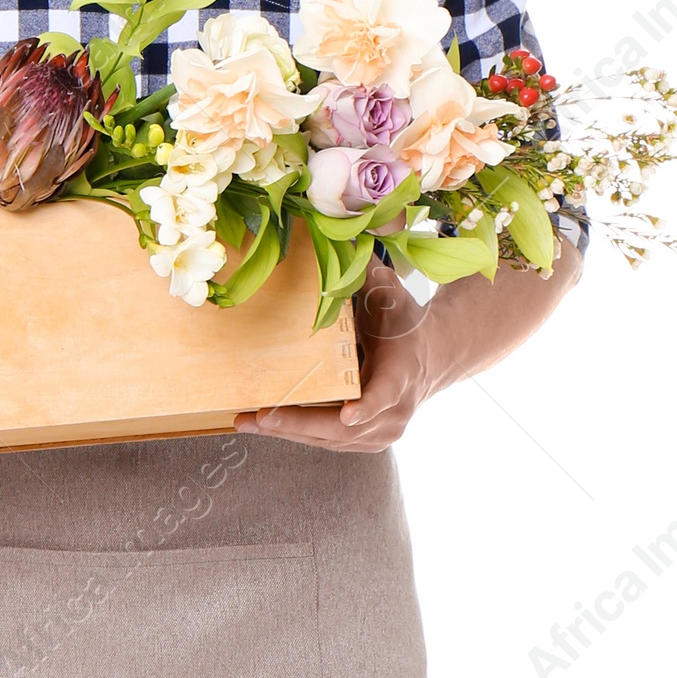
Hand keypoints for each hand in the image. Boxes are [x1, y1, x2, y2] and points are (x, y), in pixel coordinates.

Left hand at [235, 261, 434, 450]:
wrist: (430, 358)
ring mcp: (380, 432)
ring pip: (331, 439)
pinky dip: (294, 433)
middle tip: (263, 417)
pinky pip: (326, 442)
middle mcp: (395, 409)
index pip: (386, 391)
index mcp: (402, 371)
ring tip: (246, 421)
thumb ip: (368, 272)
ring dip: (287, 432)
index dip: (368, 406)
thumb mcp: (391, 293)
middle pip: (345, 426)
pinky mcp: (365, 441)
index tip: (349, 414)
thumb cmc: (403, 321)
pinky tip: (261, 425)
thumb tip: (344, 235)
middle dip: (301, 423)